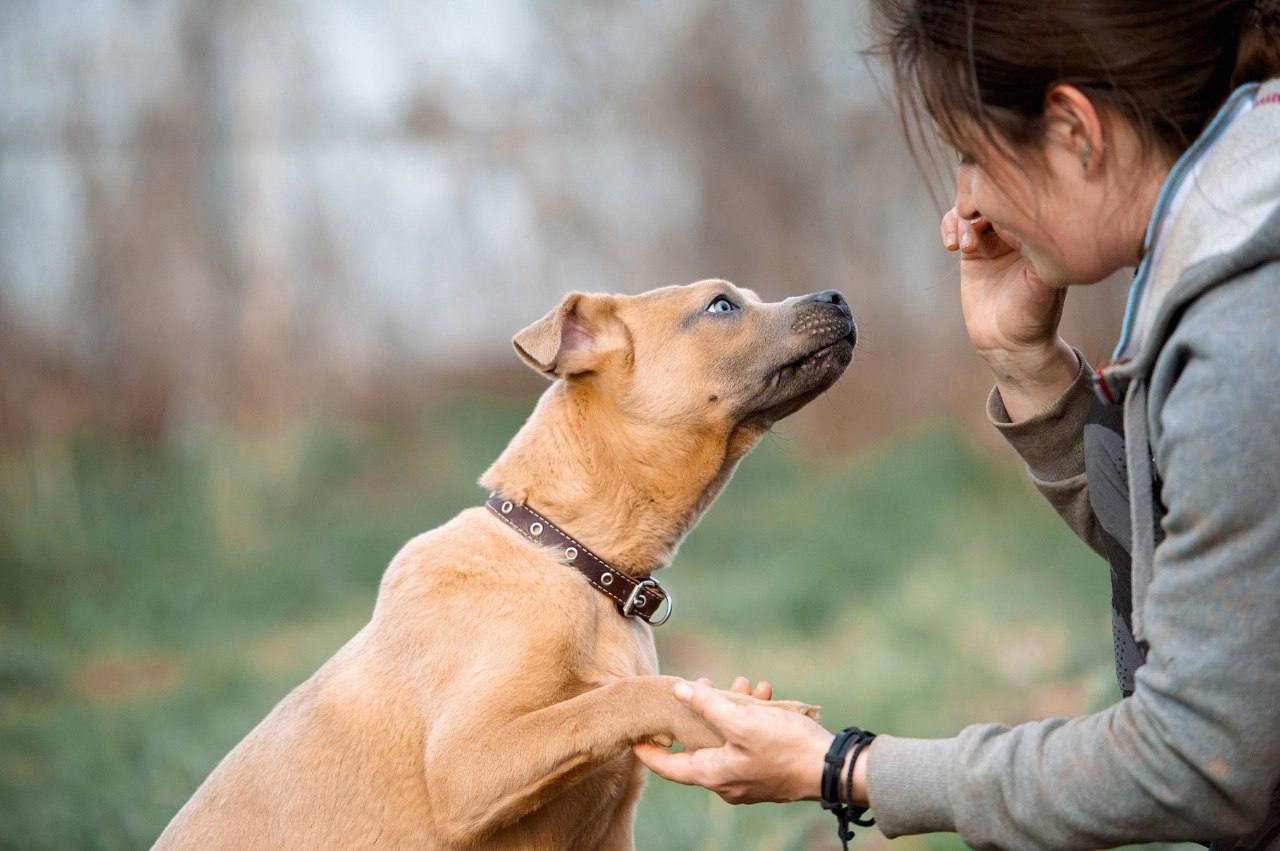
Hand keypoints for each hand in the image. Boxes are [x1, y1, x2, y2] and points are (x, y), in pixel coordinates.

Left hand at [632, 678, 857, 805]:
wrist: (832, 769)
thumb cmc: (786, 746)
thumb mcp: (742, 720)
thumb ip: (707, 705)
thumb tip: (679, 692)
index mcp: (712, 774)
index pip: (668, 766)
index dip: (648, 750)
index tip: (634, 737)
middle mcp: (726, 782)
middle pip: (699, 746)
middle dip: (700, 712)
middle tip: (703, 686)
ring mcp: (747, 779)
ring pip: (727, 739)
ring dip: (732, 709)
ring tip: (744, 684)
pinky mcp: (767, 772)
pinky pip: (749, 743)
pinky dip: (752, 719)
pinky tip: (764, 695)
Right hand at [941, 207, 1078, 419]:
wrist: (1009, 344)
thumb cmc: (1033, 316)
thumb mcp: (1042, 284)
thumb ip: (1037, 251)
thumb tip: (1030, 218)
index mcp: (1043, 231)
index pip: (1022, 198)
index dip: (1003, 198)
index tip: (993, 214)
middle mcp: (1020, 230)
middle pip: (995, 195)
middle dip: (979, 203)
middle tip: (973, 224)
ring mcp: (995, 238)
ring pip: (973, 206)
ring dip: (962, 218)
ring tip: (964, 246)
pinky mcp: (973, 250)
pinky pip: (956, 223)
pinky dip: (950, 226)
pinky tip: (952, 246)